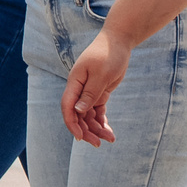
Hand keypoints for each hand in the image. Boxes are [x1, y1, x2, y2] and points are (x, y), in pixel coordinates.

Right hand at [61, 28, 129, 144]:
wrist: (118, 42)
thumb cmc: (108, 54)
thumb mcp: (101, 74)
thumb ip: (90, 93)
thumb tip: (78, 110)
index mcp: (75, 82)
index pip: (67, 106)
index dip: (71, 123)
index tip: (80, 137)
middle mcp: (79, 88)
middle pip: (77, 114)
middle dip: (86, 130)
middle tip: (98, 144)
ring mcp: (89, 91)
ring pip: (88, 115)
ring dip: (96, 128)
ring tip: (110, 139)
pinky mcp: (99, 92)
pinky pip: (97, 111)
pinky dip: (102, 121)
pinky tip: (109, 131)